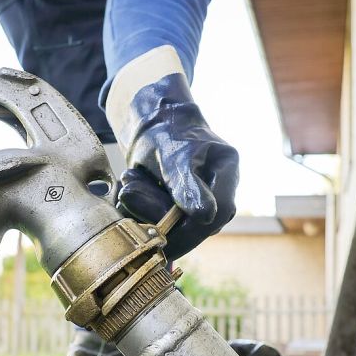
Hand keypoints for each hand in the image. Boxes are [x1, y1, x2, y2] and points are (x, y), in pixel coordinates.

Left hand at [115, 75, 238, 259]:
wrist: (153, 127)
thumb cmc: (168, 132)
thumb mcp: (175, 156)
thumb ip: (189, 185)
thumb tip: (206, 216)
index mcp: (227, 173)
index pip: (219, 212)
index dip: (192, 228)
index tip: (158, 228)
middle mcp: (218, 195)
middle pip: (194, 227)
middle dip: (155, 212)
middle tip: (127, 190)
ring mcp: (201, 205)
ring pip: (173, 228)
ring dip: (142, 208)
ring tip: (129, 178)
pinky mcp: (180, 213)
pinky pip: (158, 224)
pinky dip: (137, 208)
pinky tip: (131, 184)